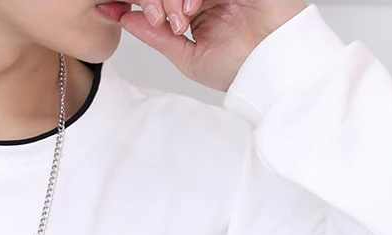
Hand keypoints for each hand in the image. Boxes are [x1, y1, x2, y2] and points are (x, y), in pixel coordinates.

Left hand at [120, 1, 307, 91]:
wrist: (272, 70)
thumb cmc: (238, 69)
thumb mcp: (186, 56)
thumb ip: (155, 36)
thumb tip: (125, 18)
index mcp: (198, 7)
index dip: (145, 5)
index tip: (119, 11)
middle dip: (158, 1)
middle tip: (162, 22)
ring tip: (181, 20)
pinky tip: (192, 9)